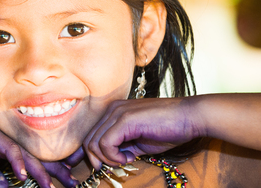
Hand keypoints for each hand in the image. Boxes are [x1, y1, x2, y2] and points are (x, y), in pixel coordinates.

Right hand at [0, 98, 65, 187]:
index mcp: (11, 149)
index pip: (35, 161)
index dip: (51, 171)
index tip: (66, 182)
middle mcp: (12, 142)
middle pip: (38, 158)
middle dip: (56, 172)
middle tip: (73, 184)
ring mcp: (5, 138)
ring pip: (28, 156)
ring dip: (41, 171)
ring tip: (51, 186)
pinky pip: (9, 150)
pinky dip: (16, 161)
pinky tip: (23, 174)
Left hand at [83, 97, 203, 167]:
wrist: (190, 116)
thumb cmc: (168, 129)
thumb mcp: (139, 142)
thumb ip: (123, 148)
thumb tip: (109, 160)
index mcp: (114, 112)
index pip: (91, 134)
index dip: (87, 153)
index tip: (94, 167)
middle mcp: (112, 109)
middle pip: (89, 139)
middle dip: (96, 159)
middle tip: (113, 167)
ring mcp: (117, 113)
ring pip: (94, 142)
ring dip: (107, 159)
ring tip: (124, 160)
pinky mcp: (125, 120)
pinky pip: (105, 143)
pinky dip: (113, 156)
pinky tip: (128, 158)